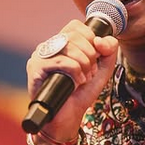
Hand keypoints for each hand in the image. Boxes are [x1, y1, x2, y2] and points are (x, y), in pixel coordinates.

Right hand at [26, 19, 118, 141]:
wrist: (68, 118)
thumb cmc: (81, 93)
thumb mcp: (102, 69)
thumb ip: (109, 51)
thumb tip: (100, 39)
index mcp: (62, 44)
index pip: (76, 26)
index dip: (90, 38)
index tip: (95, 57)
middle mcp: (49, 47)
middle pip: (75, 35)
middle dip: (91, 55)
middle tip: (90, 72)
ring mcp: (40, 57)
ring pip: (69, 47)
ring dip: (85, 65)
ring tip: (84, 79)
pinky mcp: (35, 69)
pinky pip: (61, 61)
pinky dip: (76, 73)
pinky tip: (76, 84)